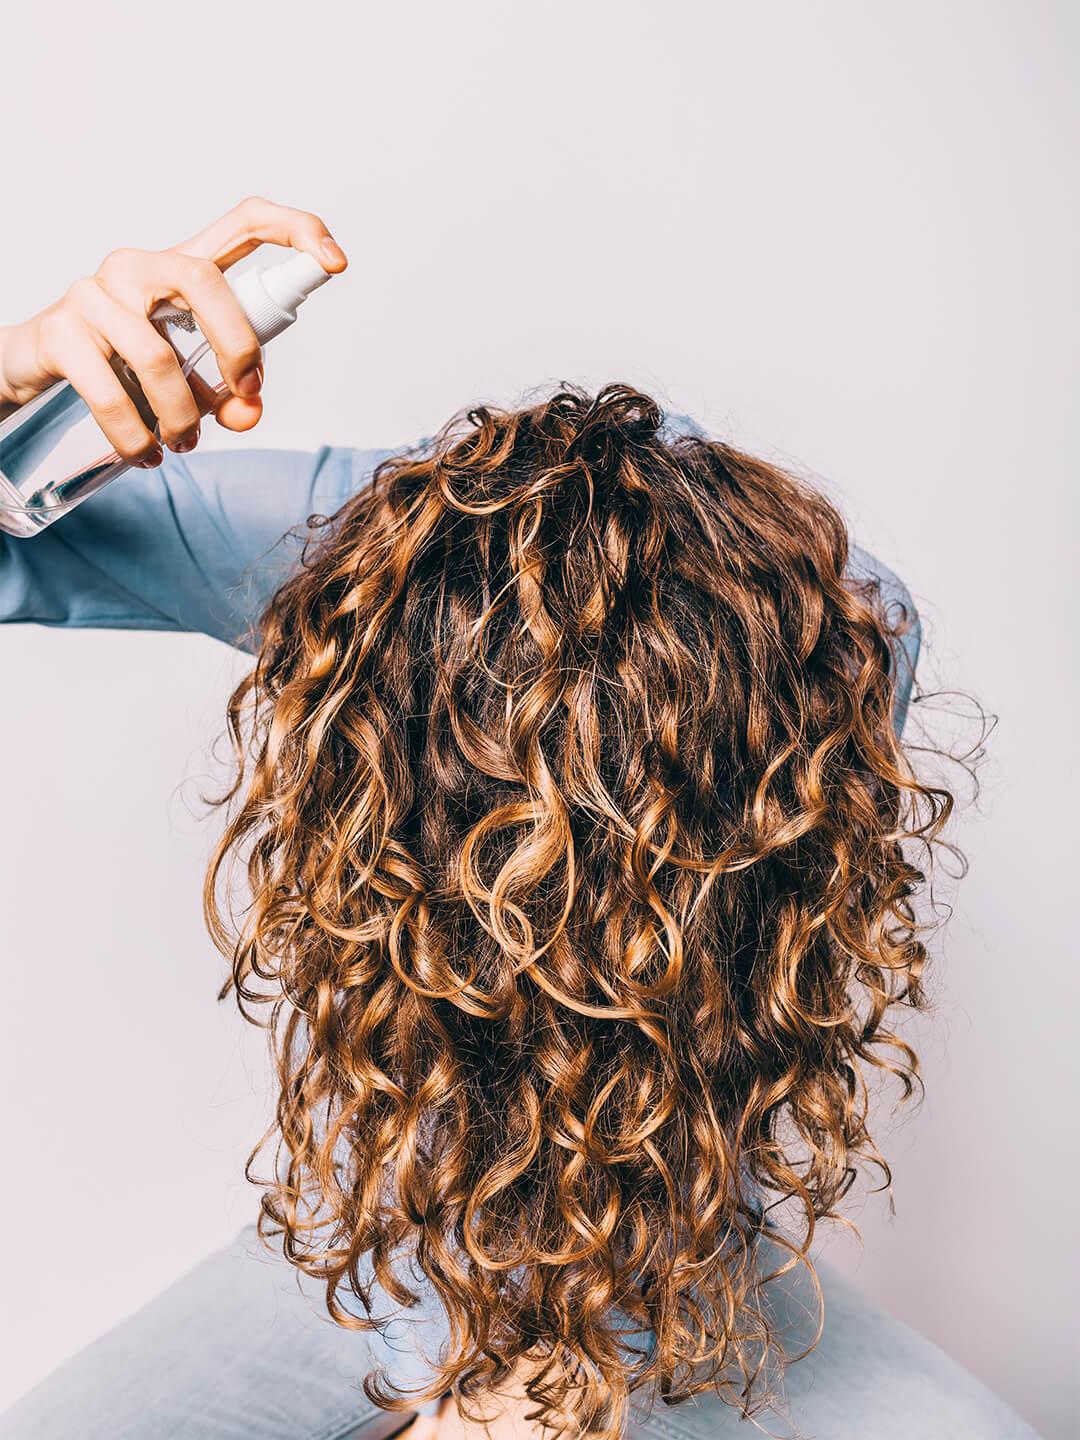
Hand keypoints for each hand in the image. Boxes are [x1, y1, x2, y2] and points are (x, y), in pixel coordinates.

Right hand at [0, 196, 347, 464]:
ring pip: (158, 356)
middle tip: (245, 402)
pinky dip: (135, 437)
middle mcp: (138, 267)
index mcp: (182, 269)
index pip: (245, 224)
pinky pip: (110, 393)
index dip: (296, 231)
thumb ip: (231, 394)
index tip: (335, 263)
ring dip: (182, 416)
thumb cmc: (125, 365)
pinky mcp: (61, 332)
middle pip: (205, 282)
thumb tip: (248, 413)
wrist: (39, 369)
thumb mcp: (190, 380)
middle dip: (238, 349)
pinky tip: (145, 454)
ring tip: (182, 444)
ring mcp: (94, 293)